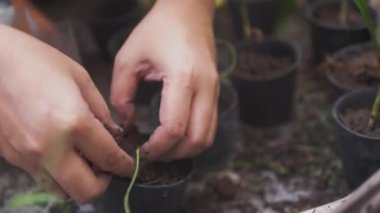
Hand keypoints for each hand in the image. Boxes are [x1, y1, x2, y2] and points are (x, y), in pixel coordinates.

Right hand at [0, 25, 132, 202]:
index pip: (108, 158)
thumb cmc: (37, 61)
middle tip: (106, 166)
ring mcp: (28, 156)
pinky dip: (58, 173)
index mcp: (73, 122)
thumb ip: (101, 111)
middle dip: (103, 182)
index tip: (128, 165)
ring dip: (79, 181)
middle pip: (86, 190)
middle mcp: (51, 147)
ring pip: (62, 191)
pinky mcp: (12, 157)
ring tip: (83, 160)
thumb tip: (112, 134)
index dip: (124, 165)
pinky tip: (61, 152)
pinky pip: (42, 178)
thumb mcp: (79, 78)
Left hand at [110, 0, 218, 160]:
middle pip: (196, 140)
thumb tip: (127, 123)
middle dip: (172, 155)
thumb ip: (121, 94)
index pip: (174, 128)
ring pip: (207, 137)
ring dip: (185, 150)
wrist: (188, 12)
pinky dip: (193, 138)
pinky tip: (175, 135)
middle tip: (151, 154)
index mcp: (183, 78)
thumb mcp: (127, 58)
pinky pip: (210, 126)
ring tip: (163, 148)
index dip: (157, 147)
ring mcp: (215, 90)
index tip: (141, 150)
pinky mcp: (216, 92)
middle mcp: (205, 88)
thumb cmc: (156, 30)